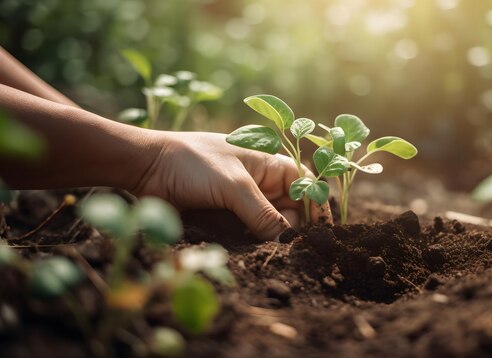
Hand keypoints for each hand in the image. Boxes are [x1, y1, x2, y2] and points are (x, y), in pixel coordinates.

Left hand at [132, 131, 329, 239]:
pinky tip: (253, 253)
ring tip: (273, 253)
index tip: (319, 233)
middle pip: (290, 211)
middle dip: (292, 229)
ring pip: (270, 226)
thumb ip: (263, 213)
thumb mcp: (233, 185)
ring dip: (271, 239)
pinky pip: (249, 234)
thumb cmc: (193, 163)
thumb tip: (286, 241)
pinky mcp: (227, 217)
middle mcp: (261, 183)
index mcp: (270, 164)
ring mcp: (243, 201)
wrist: (147, 168)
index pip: (305, 186)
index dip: (316, 207)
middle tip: (289, 249)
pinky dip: (253, 244)